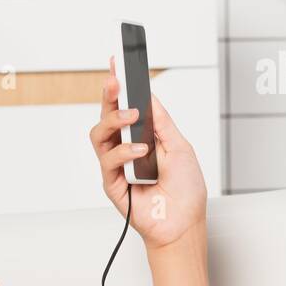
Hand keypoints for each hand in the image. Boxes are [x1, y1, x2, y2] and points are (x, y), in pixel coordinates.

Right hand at [90, 57, 206, 249]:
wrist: (185, 223)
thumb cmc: (185, 190)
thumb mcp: (180, 146)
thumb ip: (162, 122)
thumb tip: (149, 96)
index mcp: (142, 137)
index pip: (125, 106)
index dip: (119, 86)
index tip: (116, 62)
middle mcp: (126, 148)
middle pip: (107, 116)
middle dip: (109, 95)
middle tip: (115, 80)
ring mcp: (117, 165)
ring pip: (100, 134)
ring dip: (114, 121)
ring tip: (131, 116)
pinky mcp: (112, 184)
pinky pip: (108, 161)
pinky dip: (124, 152)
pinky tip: (140, 151)